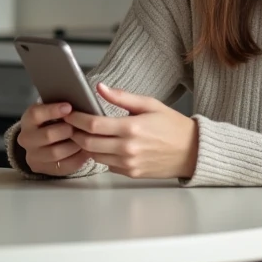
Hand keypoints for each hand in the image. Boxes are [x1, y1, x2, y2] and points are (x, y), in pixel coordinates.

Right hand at [16, 101, 91, 176]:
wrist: (43, 142)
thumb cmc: (53, 121)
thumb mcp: (52, 110)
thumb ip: (62, 107)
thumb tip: (79, 101)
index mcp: (28, 120)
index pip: (36, 114)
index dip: (52, 110)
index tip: (69, 107)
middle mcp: (26, 139)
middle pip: (48, 135)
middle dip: (67, 130)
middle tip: (80, 126)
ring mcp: (33, 156)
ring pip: (55, 153)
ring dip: (74, 145)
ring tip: (86, 139)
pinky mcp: (43, 169)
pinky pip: (62, 166)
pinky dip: (77, 159)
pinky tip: (86, 152)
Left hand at [65, 83, 198, 179]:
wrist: (192, 151)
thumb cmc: (172, 125)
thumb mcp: (149, 104)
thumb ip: (122, 97)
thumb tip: (99, 87)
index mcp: (131, 128)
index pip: (93, 125)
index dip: (76, 119)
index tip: (69, 113)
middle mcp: (127, 148)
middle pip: (88, 143)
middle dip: (75, 133)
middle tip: (71, 125)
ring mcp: (129, 163)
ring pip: (95, 156)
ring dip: (86, 145)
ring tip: (85, 134)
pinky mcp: (131, 173)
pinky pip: (107, 165)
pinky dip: (101, 155)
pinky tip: (105, 145)